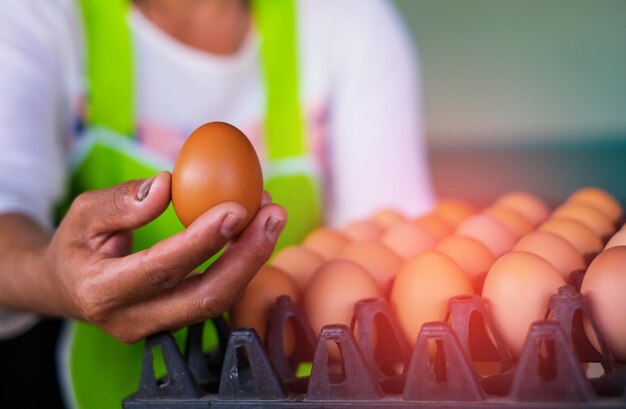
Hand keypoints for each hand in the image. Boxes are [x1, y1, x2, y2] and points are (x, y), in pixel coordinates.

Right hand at [44, 172, 285, 342]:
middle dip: (248, 256)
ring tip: (270, 215)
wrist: (68, 287)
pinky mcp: (177, 323)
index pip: (161, 268)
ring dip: (251, 258)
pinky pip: (217, 296)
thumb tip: (169, 185)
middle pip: (205, 297)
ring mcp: (158, 328)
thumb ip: (121, 202)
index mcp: (102, 292)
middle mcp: (133, 321)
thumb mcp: (82, 214)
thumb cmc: (75, 245)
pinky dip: (241, 263)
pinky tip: (254, 230)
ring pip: (219, 300)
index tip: (237, 208)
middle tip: (273, 214)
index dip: (202, 240)